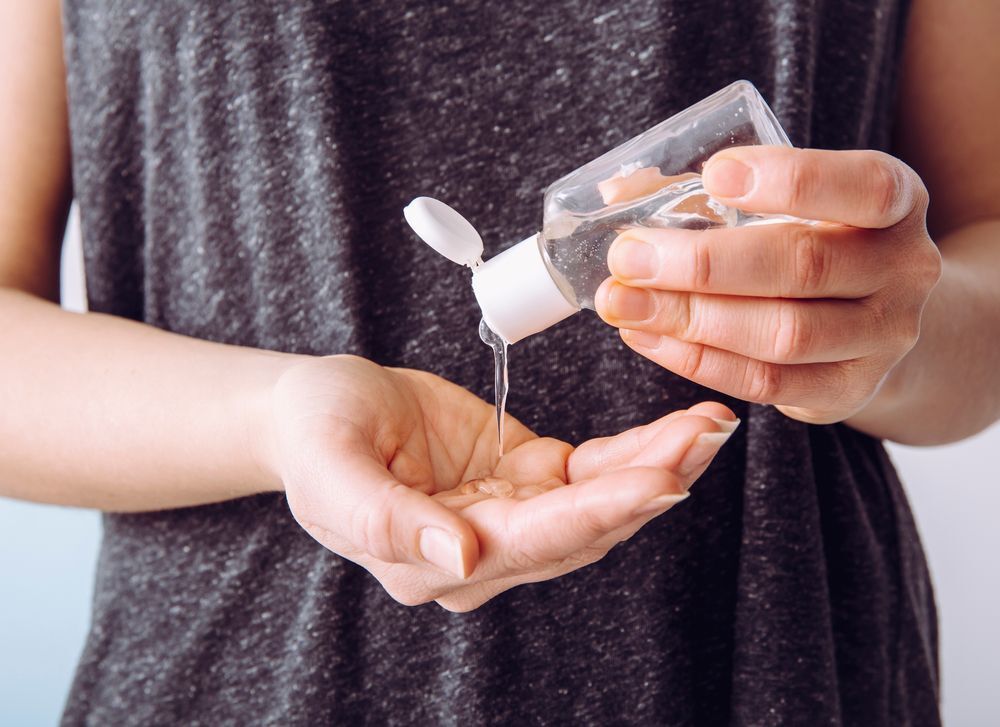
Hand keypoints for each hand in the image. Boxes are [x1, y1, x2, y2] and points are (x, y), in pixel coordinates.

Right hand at [263, 355, 736, 610]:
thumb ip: (383, 517)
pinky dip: (635, 452)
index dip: (598, 512)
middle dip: (650, 483)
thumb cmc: (313, 434)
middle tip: (708, 437)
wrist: (318, 409)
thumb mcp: (329, 468)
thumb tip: (457, 557)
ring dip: (656, 466)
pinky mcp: (524, 479)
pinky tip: (676, 430)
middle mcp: (481, 551)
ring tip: (708, 426)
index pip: (531, 543)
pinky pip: (592, 472)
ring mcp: (508, 516)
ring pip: (599, 504)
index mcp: (431, 560)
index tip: (661, 477)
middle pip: (583, 528)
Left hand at [595, 146, 942, 424]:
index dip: (790, 180)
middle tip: (628, 257)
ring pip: (782, 334)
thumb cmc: (813, 241)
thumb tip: (616, 192)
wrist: (876, 320)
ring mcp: (883, 338)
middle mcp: (903, 269)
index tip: (714, 174)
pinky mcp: (848, 390)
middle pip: (803, 266)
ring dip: (690, 319)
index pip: (863, 188)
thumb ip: (710, 192)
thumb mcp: (789, 203)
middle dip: (703, 264)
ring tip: (622, 304)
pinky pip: (767, 383)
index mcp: (896, 203)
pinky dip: (698, 362)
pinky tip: (647, 338)